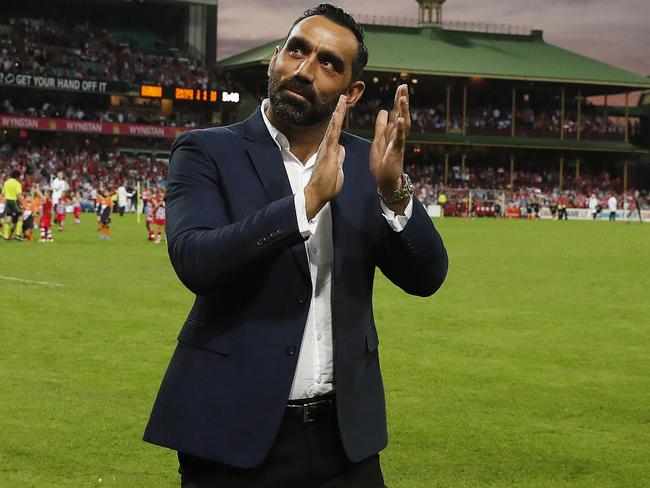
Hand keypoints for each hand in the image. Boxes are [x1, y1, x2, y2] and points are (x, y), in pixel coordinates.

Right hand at [304, 94, 347, 219]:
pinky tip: (338, 113)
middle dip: (338, 111)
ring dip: (337, 112)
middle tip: (342, 96)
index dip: (339, 120)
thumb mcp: (337, 170)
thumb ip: (339, 158)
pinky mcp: (327, 152)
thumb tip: (341, 149)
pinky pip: (333, 134)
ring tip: (342, 99)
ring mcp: (326, 149)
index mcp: (330, 151)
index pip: (336, 133)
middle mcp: (327, 147)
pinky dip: (336, 123)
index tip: (342, 108)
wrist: (316, 195)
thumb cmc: (326, 186)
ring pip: (333, 126)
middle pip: (334, 125)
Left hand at [370, 84, 410, 195]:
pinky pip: (399, 139)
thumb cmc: (383, 161)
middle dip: (402, 101)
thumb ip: (381, 126)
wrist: (386, 180)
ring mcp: (398, 143)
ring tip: (403, 98)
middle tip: (404, 86)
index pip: (396, 112)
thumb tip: (383, 111)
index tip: (400, 87)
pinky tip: (399, 120)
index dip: (398, 100)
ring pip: (402, 124)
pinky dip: (399, 129)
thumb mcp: (379, 140)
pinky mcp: (396, 152)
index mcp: (392, 132)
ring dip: (403, 111)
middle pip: (401, 115)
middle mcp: (397, 136)